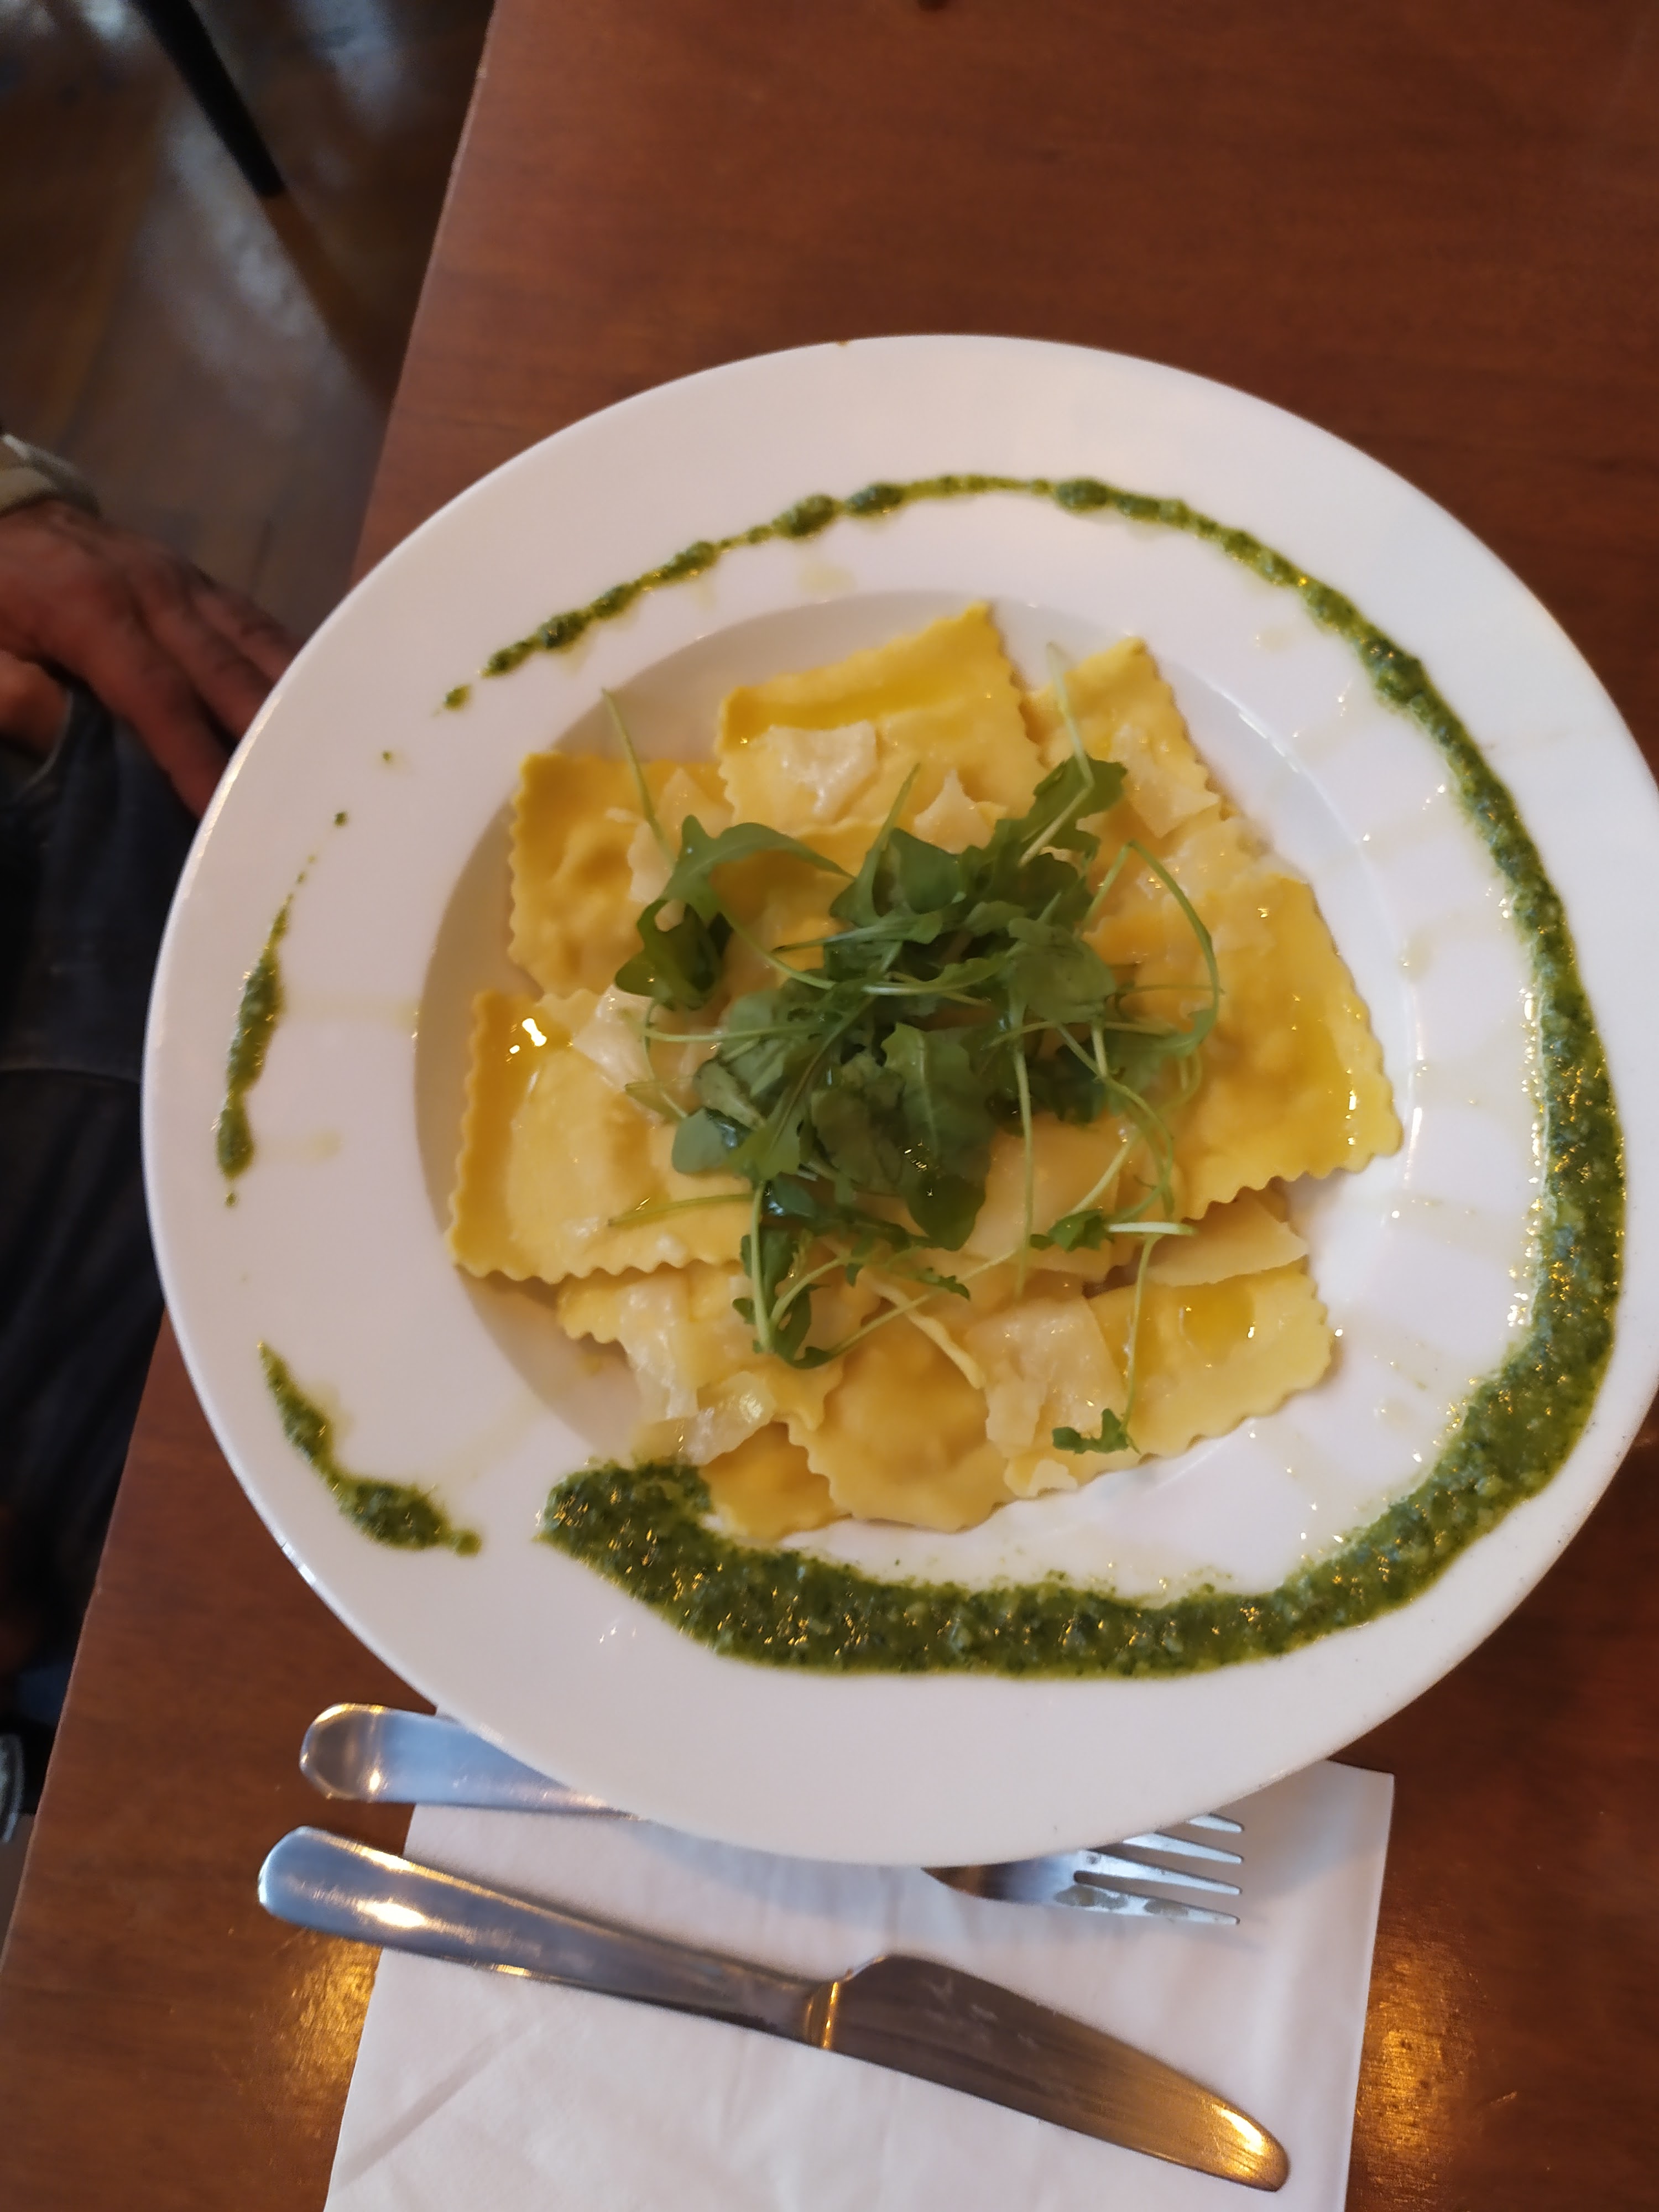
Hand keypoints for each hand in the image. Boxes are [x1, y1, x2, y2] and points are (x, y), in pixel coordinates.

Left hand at [0, 501, 297, 812]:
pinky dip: (288, 664)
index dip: (196, 756)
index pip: (159, 697)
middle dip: (268, 733)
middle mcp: (155, 591)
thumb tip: (90, 756)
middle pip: (226, 669)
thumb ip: (23, 702)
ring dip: (295, 697)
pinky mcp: (197, 578)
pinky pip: (254, 623)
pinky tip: (317, 700)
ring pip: (256, 640)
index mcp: (94, 612)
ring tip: (333, 750)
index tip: (226, 810)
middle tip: (307, 791)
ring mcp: (184, 578)